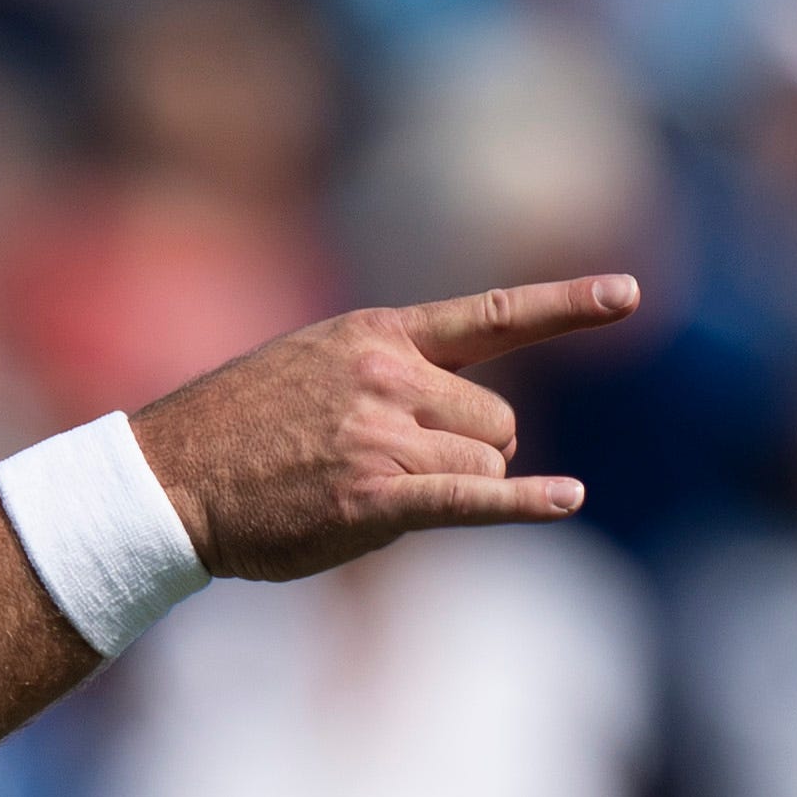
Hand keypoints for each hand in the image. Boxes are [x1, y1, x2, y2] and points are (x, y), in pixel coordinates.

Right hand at [128, 277, 639, 581]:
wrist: (167, 480)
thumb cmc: (233, 431)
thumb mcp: (308, 367)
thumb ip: (387, 376)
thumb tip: (464, 429)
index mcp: (376, 335)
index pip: (491, 316)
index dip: (566, 307)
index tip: (628, 294)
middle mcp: (389, 377)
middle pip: (497, 423)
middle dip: (470, 455)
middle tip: (400, 473)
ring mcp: (383, 435)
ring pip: (484, 469)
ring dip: (452, 492)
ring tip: (370, 495)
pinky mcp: (376, 496)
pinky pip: (473, 499)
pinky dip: (524, 503)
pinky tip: (565, 501)